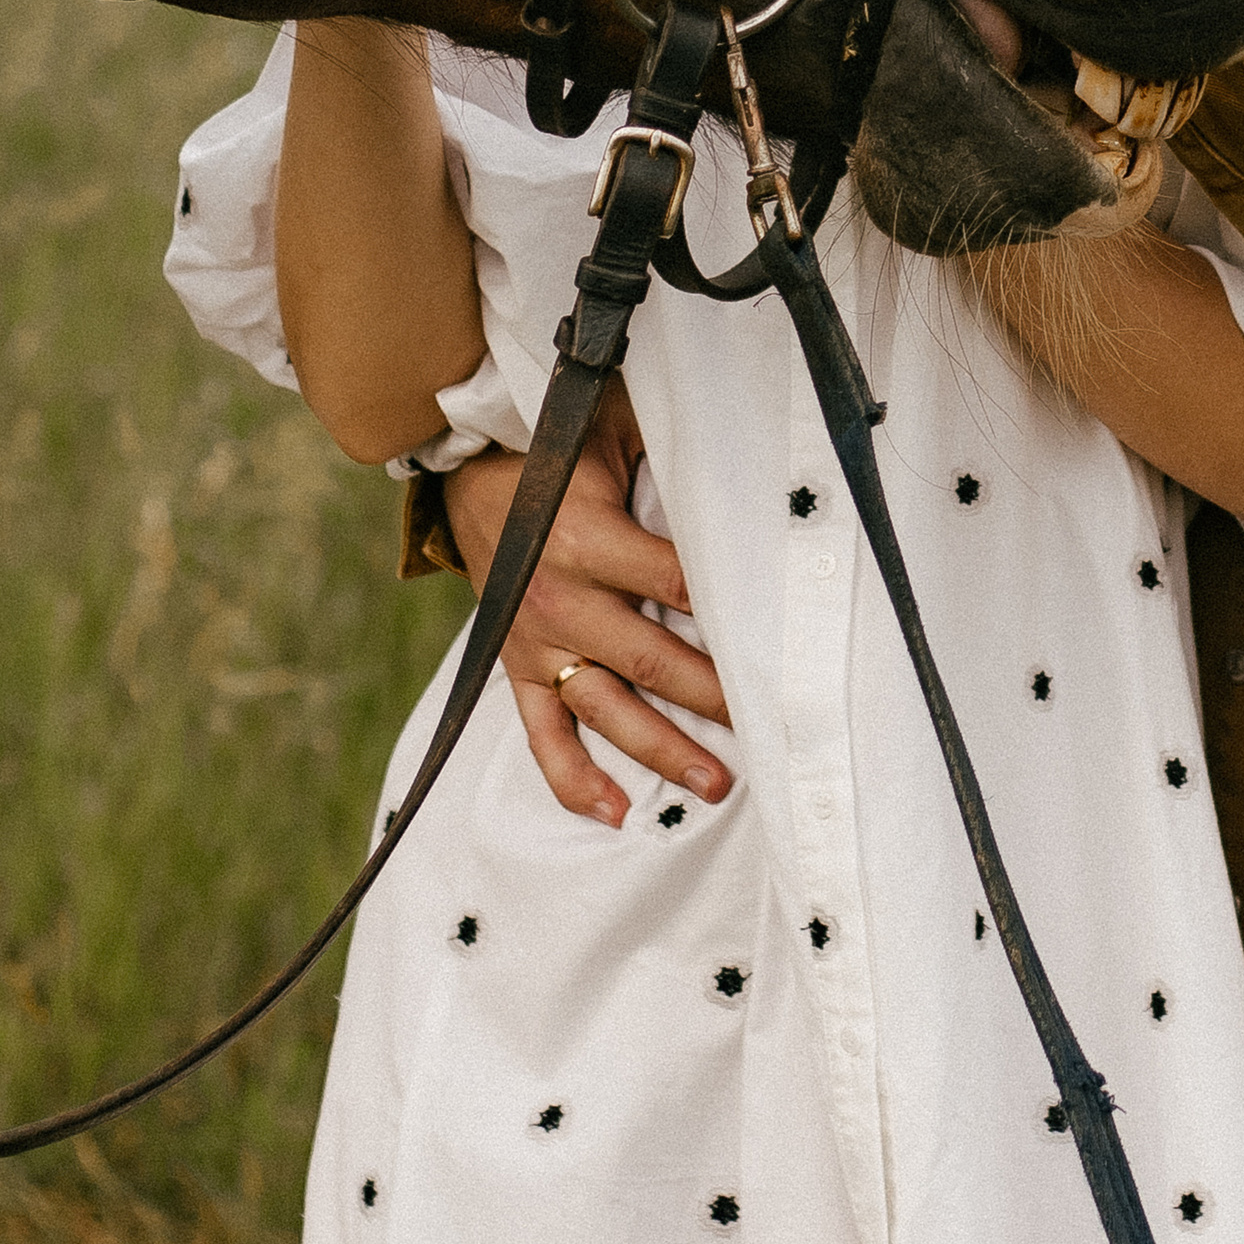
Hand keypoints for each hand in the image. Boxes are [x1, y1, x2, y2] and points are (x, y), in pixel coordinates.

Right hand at [440, 376, 733, 828]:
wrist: (467, 470)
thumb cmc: (558, 447)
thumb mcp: (616, 431)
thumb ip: (672, 454)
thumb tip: (744, 463)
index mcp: (588, 541)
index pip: (675, 584)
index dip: (726, 610)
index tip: (776, 638)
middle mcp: (561, 601)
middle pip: (652, 660)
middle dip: (713, 697)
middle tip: (769, 730)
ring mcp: (538, 644)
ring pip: (607, 710)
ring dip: (663, 749)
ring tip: (716, 784)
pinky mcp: (518, 668)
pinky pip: (543, 736)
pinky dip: (574, 780)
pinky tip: (614, 812)